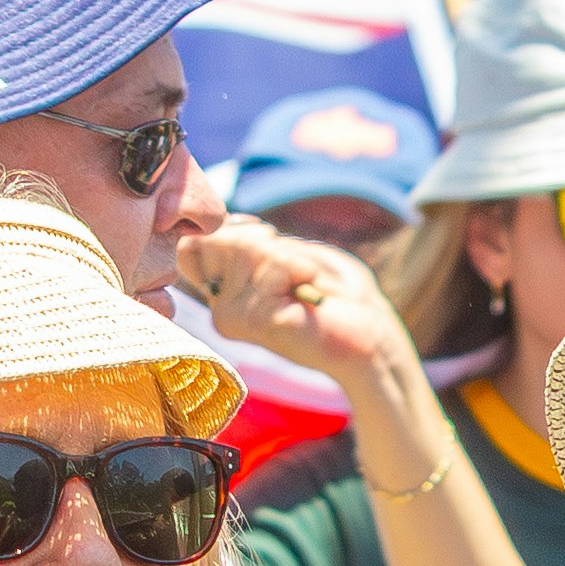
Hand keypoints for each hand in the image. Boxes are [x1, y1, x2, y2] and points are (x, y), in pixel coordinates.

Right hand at [180, 220, 418, 401]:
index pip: (194, 244)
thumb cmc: (336, 293)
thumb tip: (222, 227)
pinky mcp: (254, 323)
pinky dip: (302, 269)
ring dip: (290, 258)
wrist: (370, 338)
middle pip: (219, 238)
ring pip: (248, 248)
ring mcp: (232, 318)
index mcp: (225, 292)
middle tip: (296, 274)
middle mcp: (221, 307)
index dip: (233, 229)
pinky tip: (311, 298)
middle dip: (267, 242)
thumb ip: (248, 240)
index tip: (272, 243)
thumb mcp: (289, 253)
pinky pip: (274, 267)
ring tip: (305, 288)